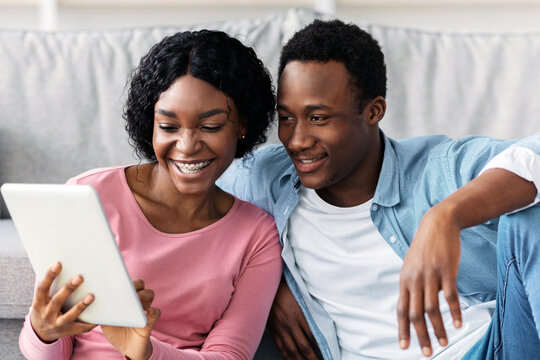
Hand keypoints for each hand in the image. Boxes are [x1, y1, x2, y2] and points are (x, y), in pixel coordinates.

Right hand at [30, 261, 96, 342]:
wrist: (42, 332)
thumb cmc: (46, 306)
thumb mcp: (42, 298)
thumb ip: (50, 283)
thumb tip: (60, 261)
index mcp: (39, 303)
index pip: (42, 288)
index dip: (49, 276)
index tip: (58, 263)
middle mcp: (47, 315)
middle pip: (57, 301)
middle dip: (68, 289)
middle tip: (80, 277)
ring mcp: (57, 325)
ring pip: (69, 316)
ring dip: (80, 306)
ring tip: (91, 296)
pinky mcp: (69, 332)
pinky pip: (81, 327)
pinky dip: (90, 322)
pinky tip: (100, 314)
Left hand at [101, 279, 160, 359]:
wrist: (126, 347)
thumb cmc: (115, 330)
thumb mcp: (104, 321)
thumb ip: (101, 310)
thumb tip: (91, 300)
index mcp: (126, 297)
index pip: (126, 281)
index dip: (122, 277)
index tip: (114, 276)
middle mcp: (137, 300)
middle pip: (139, 284)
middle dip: (133, 283)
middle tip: (124, 288)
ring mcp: (145, 308)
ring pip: (149, 294)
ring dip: (143, 294)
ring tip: (135, 299)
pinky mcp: (151, 320)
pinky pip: (155, 312)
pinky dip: (151, 311)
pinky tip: (144, 313)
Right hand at [267, 278, 320, 359]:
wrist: (264, 284)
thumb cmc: (284, 287)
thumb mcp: (300, 294)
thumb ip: (309, 308)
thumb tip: (319, 319)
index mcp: (299, 314)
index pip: (313, 335)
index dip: (321, 346)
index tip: (327, 352)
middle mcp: (289, 323)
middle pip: (304, 346)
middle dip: (313, 357)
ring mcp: (280, 328)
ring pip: (291, 350)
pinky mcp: (273, 329)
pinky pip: (280, 346)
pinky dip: (286, 355)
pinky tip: (291, 359)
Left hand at [397, 205, 461, 356]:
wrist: (437, 224)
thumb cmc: (425, 248)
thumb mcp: (412, 266)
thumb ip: (412, 286)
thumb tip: (413, 307)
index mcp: (405, 281)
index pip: (400, 310)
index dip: (402, 330)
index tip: (405, 347)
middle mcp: (415, 280)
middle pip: (415, 313)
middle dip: (420, 335)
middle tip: (427, 352)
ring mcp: (430, 275)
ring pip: (432, 308)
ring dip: (438, 328)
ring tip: (444, 342)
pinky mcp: (446, 270)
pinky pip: (450, 296)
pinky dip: (454, 311)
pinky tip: (458, 324)